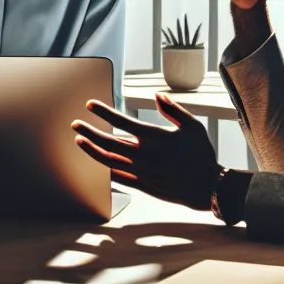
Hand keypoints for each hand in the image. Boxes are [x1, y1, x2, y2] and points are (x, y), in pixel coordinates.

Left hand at [70, 94, 219, 209]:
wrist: (208, 187)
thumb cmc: (201, 155)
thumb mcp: (192, 126)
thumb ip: (173, 110)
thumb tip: (157, 96)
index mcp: (155, 137)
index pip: (122, 121)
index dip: (103, 112)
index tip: (90, 105)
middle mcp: (144, 155)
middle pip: (109, 141)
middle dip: (89, 132)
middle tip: (76, 125)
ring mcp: (141, 172)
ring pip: (109, 160)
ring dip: (92, 150)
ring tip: (79, 142)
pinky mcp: (143, 186)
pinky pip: (118, 178)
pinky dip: (105, 170)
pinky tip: (97, 163)